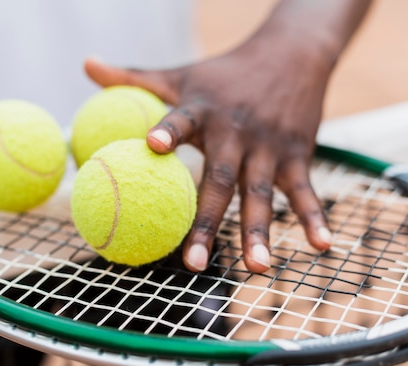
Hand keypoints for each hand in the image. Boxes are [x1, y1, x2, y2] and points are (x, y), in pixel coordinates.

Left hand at [84, 1, 369, 272]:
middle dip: (207, 222)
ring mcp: (268, 146)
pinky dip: (313, 218)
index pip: (182, 120)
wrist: (289, 54)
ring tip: (258, 268)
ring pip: (261, 194)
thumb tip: (86, 65)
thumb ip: (133, 77)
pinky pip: (304, 192)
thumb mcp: (180, 73)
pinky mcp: (297, 155)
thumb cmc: (223, 74)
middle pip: (220, 180)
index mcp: (202, 111)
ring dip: (259, 231)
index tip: (152, 144)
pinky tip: (321, 247)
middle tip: (192, 263)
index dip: (169, 131)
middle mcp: (236, 132)